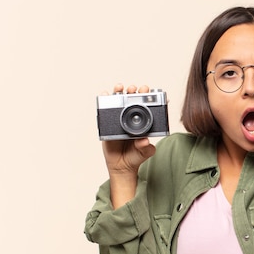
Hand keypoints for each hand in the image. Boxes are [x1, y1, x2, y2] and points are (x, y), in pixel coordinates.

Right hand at [101, 84, 155, 207]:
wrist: (122, 166)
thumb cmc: (135, 157)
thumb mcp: (144, 152)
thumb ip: (146, 148)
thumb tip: (145, 141)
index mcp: (142, 122)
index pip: (145, 106)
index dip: (147, 97)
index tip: (149, 91)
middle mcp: (130, 119)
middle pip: (132, 100)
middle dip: (133, 91)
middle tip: (135, 89)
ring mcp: (118, 120)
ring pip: (118, 102)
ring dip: (119, 92)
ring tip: (120, 87)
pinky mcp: (108, 124)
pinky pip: (105, 111)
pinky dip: (104, 101)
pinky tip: (105, 94)